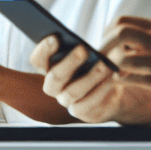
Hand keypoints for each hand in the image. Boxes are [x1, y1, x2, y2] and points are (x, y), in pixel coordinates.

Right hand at [31, 34, 150, 123]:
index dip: (43, 49)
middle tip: (83, 49)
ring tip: (105, 65)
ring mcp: (65, 100)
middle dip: (69, 62)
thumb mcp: (89, 52)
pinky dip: (101, 90)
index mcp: (49, 67)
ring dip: (90, 77)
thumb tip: (84, 45)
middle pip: (54, 77)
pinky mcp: (80, 112)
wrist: (112, 86)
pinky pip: (87, 104)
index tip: (55, 37)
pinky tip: (112, 77)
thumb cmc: (96, 63)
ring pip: (72, 92)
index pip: (38, 60)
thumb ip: (81, 47)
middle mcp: (54, 86)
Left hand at [100, 16, 150, 121]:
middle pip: (118, 32)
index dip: (105, 35)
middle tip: (99, 62)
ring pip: (121, 58)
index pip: (122, 22)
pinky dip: (118, 81)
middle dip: (102, 48)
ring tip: (105, 76)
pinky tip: (118, 85)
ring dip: (108, 68)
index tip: (103, 48)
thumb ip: (150, 41)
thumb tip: (122, 42)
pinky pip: (132, 78)